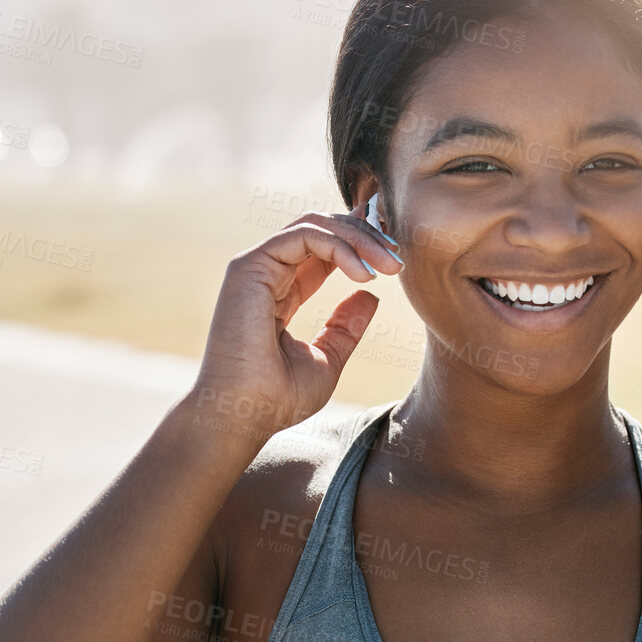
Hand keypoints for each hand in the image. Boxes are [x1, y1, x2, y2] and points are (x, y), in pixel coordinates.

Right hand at [186, 202, 402, 447]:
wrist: (243, 416)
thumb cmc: (276, 399)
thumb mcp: (326, 360)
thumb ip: (344, 328)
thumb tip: (369, 295)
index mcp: (279, 293)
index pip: (321, 251)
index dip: (359, 245)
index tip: (394, 255)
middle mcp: (266, 275)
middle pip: (321, 231)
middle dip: (365, 237)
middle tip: (398, 259)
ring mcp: (255, 268)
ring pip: (315, 226)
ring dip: (359, 239)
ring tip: (389, 266)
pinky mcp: (249, 266)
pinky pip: (303, 235)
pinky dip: (339, 246)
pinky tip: (362, 272)